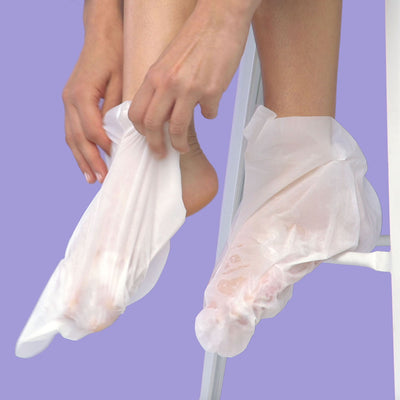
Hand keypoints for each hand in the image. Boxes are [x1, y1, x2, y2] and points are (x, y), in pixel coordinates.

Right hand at [62, 25, 122, 182]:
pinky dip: (78, 148)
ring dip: (81, 159)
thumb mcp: (121, 80)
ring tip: (91, 178)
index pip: (91, 128)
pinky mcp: (70, 104)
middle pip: (78, 138)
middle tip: (102, 179)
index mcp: (82, 95)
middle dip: (90, 160)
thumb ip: (117, 107)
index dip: (103, 146)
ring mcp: (67, 102)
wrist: (101, 37)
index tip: (115, 159)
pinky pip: (71, 130)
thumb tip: (120, 134)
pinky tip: (85, 161)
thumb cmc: (114, 56)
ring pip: (71, 137)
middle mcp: (69, 100)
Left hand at [127, 0, 259, 158]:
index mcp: (154, 76)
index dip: (140, 131)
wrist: (219, 17)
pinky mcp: (212, 90)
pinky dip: (209, 115)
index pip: (137, 112)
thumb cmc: (195, 38)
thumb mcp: (167, 61)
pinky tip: (211, 110)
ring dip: (179, 144)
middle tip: (160, 154)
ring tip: (182, 148)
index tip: (147, 138)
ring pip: (177, 128)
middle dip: (155, 145)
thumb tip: (165, 110)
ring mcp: (190, 88)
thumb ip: (162, 85)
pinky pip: (209, 114)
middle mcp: (168, 83)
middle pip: (153, 125)